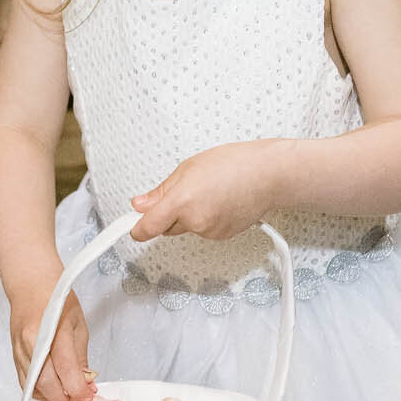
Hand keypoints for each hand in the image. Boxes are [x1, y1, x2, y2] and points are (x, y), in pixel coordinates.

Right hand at [9, 282, 94, 400]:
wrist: (30, 284)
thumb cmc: (56, 297)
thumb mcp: (78, 324)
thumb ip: (80, 358)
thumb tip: (86, 384)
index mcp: (54, 331)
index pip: (66, 371)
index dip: (79, 390)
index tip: (88, 397)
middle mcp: (33, 343)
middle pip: (47, 385)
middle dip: (65, 400)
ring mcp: (20, 350)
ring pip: (33, 387)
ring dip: (51, 398)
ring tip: (66, 395)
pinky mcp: (14, 355)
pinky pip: (24, 382)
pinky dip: (38, 390)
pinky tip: (51, 388)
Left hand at [130, 142, 281, 242]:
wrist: (270, 175)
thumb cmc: (235, 163)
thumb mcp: (189, 168)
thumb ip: (161, 192)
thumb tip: (140, 205)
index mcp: (182, 201)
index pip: (148, 227)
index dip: (136, 229)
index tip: (130, 227)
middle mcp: (195, 221)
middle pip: (166, 227)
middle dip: (168, 214)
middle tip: (184, 192)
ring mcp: (210, 232)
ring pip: (187, 228)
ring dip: (190, 216)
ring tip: (209, 192)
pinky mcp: (222, 237)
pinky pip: (204, 230)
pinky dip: (206, 219)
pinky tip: (220, 202)